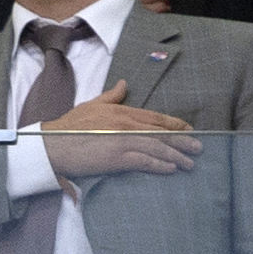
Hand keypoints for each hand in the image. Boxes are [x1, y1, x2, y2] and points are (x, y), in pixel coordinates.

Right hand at [41, 80, 200, 177]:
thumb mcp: (93, 104)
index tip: (188, 129)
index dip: (174, 124)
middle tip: (199, 148)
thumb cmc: (70, 126)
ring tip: (189, 163)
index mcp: (122, 111)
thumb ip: (112, 96)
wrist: (53, 144)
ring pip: (157, 147)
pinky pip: (145, 161)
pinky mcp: (117, 158)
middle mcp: (126, 124)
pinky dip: (160, 165)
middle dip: (182, 140)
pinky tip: (171, 169)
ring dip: (176, 155)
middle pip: (161, 133)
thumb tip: (123, 84)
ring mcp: (123, 141)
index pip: (155, 118)